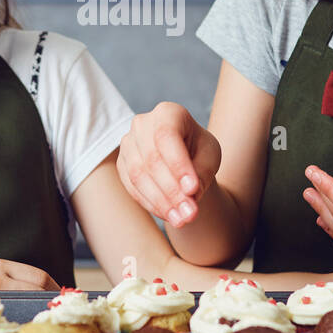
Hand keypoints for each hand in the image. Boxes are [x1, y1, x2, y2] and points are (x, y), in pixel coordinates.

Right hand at [117, 102, 221, 226]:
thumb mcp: (210, 157)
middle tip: (190, 213)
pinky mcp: (121, 165)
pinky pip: (132, 187)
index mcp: (167, 113)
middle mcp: (142, 124)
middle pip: (151, 159)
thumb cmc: (199, 151)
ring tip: (182, 219)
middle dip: (172, 191)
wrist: (184, 157)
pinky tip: (169, 215)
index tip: (193, 189)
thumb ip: (202, 172)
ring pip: (138, 175)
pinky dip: (151, 204)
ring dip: (160, 201)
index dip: (178, 164)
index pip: (167, 136)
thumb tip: (190, 195)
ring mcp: (128, 144)